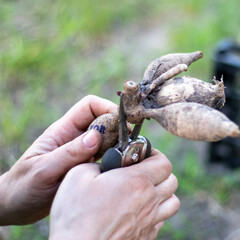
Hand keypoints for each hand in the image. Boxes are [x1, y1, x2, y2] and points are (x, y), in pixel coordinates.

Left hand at [0, 95, 117, 224]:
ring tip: (128, 158)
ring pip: (109, 140)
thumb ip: (70, 153)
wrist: (16, 206)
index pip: (90, 106)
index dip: (108, 108)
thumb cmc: (23, 186)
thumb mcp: (44, 169)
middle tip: (130, 144)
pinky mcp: (88, 167)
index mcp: (63, 130)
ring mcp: (83, 153)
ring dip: (120, 145)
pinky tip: (121, 170)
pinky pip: (108, 158)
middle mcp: (76, 138)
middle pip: (104, 122)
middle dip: (120, 128)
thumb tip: (96, 136)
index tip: (123, 123)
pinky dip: (117, 160)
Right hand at [49, 149, 178, 239]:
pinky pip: (160, 221)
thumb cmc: (76, 215)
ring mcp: (149, 222)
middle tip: (143, 171)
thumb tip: (106, 164)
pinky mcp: (145, 237)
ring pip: (172, 203)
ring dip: (163, 193)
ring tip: (145, 191)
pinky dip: (155, 213)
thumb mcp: (78, 176)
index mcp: (137, 182)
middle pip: (172, 181)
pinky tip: (138, 211)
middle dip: (161, 172)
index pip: (164, 163)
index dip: (155, 155)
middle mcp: (149, 202)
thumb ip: (98, 163)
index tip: (142, 155)